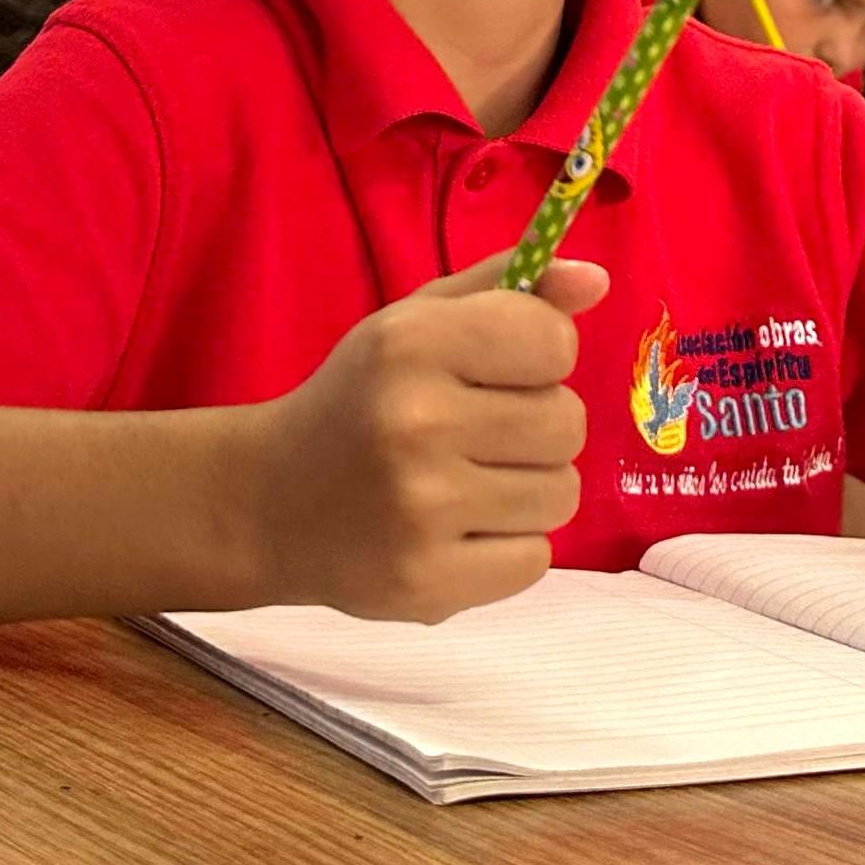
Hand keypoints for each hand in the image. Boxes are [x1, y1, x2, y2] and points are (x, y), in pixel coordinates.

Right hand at [252, 251, 600, 622]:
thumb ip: (510, 290)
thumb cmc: (360, 399)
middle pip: (567, 423)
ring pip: (560, 494)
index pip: (554, 341)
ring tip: (465, 484)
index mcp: (413, 343)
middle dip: (536, 427)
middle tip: (477, 435)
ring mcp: (422, 510)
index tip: (497, 371)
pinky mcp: (428, 584)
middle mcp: (417, 423)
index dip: (539, 356)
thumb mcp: (419, 322)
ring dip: (527, 490)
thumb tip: (596, 280)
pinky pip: (535, 560)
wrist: (268, 503)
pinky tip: (456, 532)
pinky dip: (507, 548)